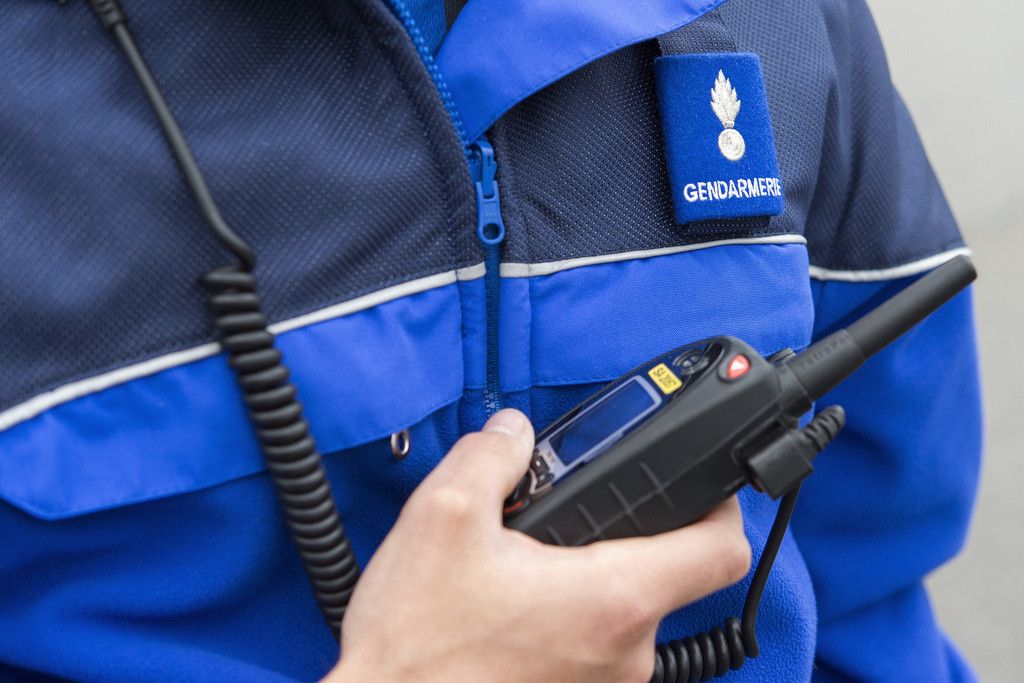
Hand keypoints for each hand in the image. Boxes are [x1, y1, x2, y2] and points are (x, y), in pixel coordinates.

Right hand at [326, 409, 749, 682]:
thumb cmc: (416, 642)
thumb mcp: (443, 516)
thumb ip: (491, 455)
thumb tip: (514, 430)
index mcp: (611, 598)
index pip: (722, 550)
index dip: (723, 504)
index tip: (701, 482)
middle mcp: (625, 651)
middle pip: (672, 575)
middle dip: (629, 533)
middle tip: (575, 511)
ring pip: (628, 608)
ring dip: (592, 574)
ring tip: (529, 559)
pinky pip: (598, 641)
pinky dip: (571, 612)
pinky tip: (517, 601)